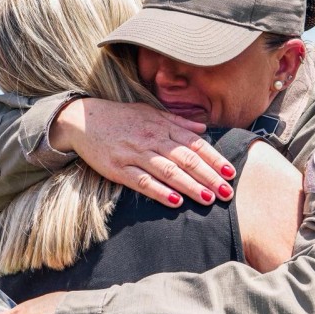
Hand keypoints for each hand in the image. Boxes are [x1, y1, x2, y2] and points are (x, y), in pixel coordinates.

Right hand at [51, 99, 235, 207]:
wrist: (83, 118)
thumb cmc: (122, 117)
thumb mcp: (150, 112)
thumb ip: (178, 122)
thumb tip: (203, 128)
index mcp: (162, 127)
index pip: (195, 144)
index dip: (214, 159)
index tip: (231, 172)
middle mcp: (152, 140)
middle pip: (186, 160)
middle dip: (209, 176)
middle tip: (227, 192)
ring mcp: (135, 154)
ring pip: (168, 171)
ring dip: (190, 186)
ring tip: (208, 199)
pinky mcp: (118, 169)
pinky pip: (141, 181)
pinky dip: (158, 191)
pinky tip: (174, 201)